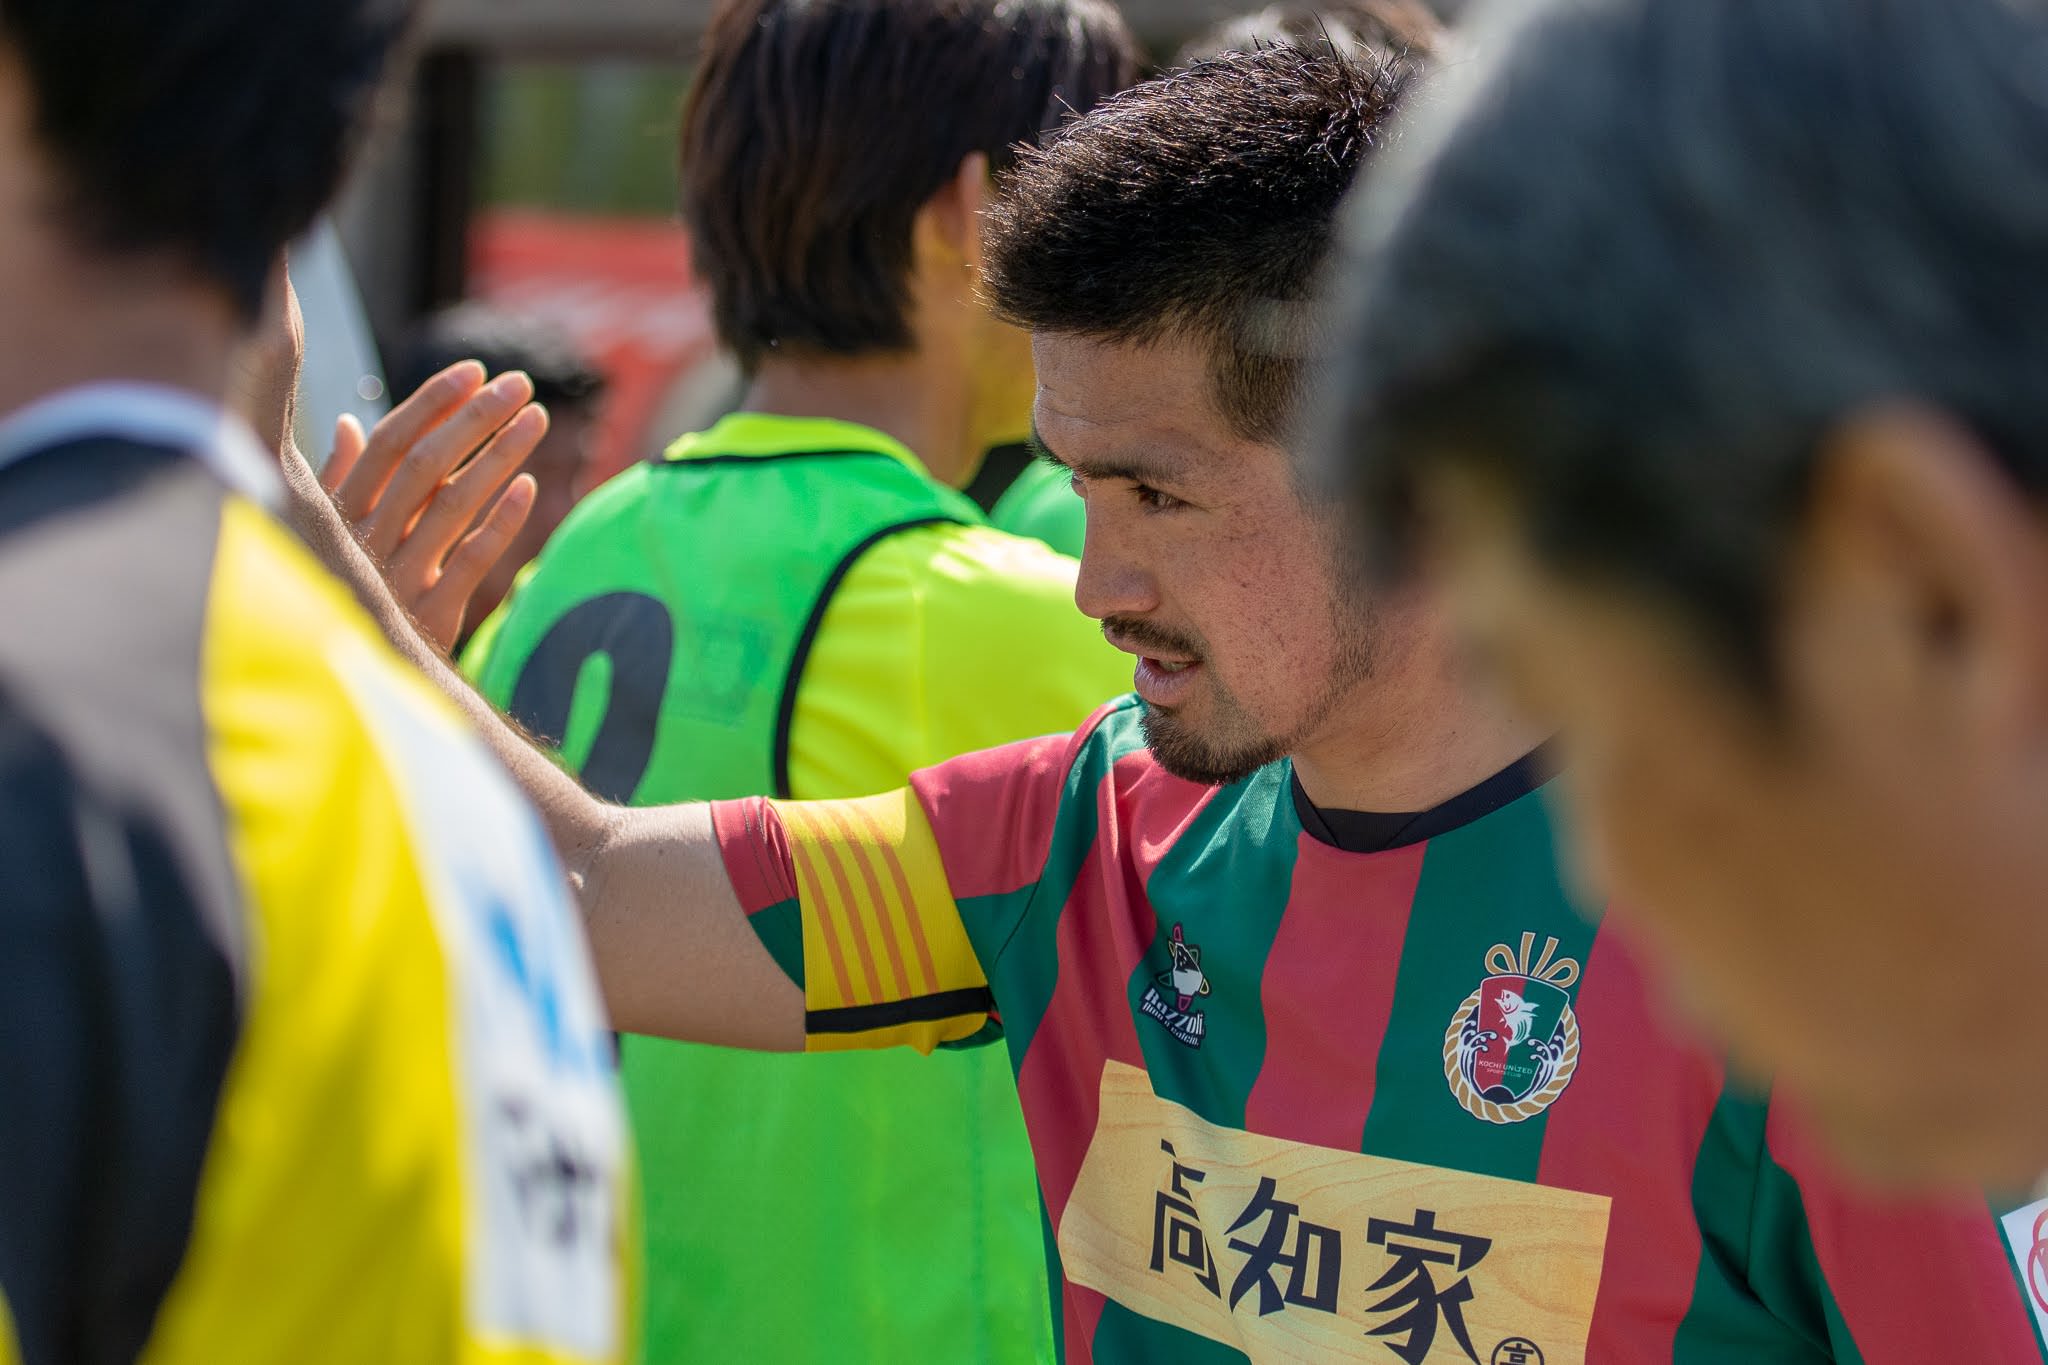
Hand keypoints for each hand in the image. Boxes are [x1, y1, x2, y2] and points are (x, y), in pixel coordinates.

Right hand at [321, 361, 543, 652]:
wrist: (355, 678)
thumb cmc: (344, 593)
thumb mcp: (325, 537)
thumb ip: (338, 482)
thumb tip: (346, 423)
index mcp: (339, 513)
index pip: (389, 443)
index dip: (433, 403)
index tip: (474, 371)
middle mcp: (366, 540)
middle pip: (427, 465)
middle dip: (476, 418)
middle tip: (521, 383)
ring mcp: (398, 577)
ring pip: (455, 504)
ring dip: (500, 456)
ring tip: (537, 419)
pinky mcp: (430, 614)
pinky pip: (472, 560)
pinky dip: (502, 521)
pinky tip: (530, 487)